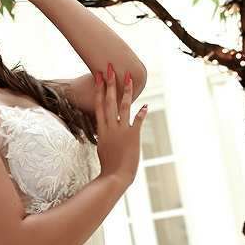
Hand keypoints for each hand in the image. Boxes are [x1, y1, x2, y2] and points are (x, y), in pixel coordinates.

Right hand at [95, 66, 148, 187]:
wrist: (115, 176)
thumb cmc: (109, 164)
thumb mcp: (102, 145)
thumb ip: (105, 133)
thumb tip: (106, 127)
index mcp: (101, 128)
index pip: (98, 104)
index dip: (98, 89)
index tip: (98, 76)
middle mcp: (110, 127)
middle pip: (109, 101)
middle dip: (110, 83)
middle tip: (109, 68)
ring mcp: (121, 131)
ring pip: (123, 107)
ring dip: (126, 92)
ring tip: (129, 78)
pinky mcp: (133, 136)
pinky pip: (137, 121)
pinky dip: (141, 113)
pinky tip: (146, 105)